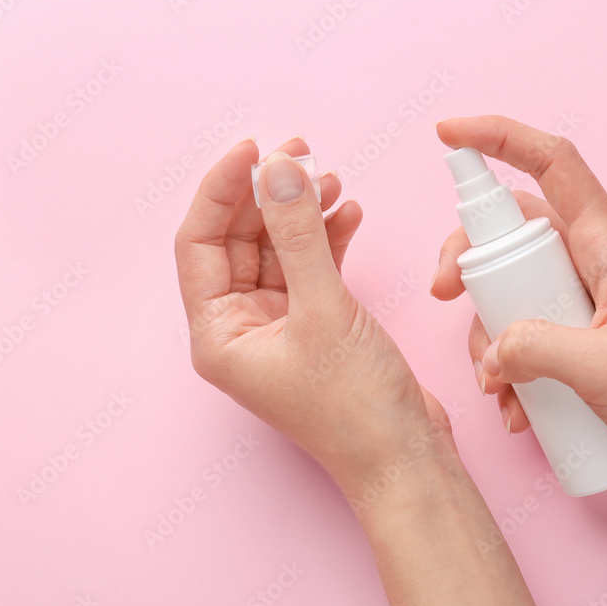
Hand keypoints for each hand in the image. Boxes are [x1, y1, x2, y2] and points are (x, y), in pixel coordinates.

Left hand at [175, 137, 455, 493]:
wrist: (406, 456)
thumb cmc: (356, 407)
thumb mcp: (324, 310)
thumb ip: (299, 235)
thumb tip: (279, 169)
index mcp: (219, 334)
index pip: (200, 243)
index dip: (222, 190)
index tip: (254, 148)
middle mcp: (241, 329)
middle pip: (240, 241)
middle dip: (270, 195)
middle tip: (302, 153)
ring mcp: (281, 327)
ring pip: (279, 250)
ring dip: (303, 213)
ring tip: (333, 179)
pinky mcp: (317, 326)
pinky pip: (312, 268)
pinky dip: (328, 239)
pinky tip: (349, 215)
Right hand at [431, 116, 606, 477]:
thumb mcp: (603, 371)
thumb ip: (536, 348)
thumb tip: (492, 347)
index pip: (552, 163)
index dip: (499, 136)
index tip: (448, 134)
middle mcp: (595, 260)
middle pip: (514, 229)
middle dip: (469, 260)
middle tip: (443, 295)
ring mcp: (588, 296)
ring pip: (514, 285)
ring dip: (489, 331)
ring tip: (497, 387)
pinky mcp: (585, 332)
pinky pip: (530, 329)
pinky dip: (511, 364)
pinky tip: (517, 409)